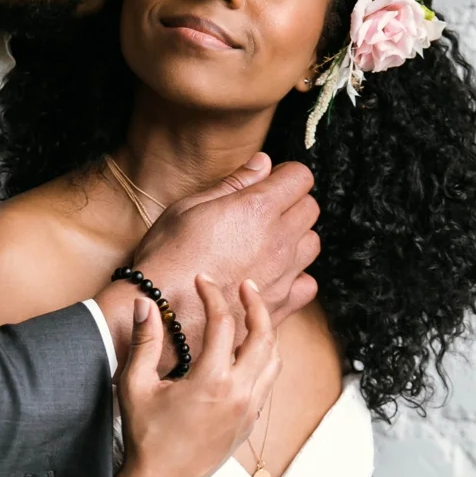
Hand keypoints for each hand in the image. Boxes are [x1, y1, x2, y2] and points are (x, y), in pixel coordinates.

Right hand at [96, 152, 320, 366]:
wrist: (163, 314)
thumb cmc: (167, 256)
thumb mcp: (190, 207)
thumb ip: (234, 183)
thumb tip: (263, 162)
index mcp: (257, 209)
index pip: (300, 177)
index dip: (286, 175)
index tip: (272, 181)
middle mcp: (279, 241)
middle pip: (310, 209)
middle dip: (293, 203)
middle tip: (266, 211)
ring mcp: (283, 275)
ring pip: (312, 245)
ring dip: (296, 239)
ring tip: (268, 243)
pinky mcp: (281, 305)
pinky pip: (308, 284)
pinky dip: (297, 277)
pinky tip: (274, 275)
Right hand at [113, 277, 279, 476]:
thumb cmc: (145, 436)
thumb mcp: (135, 386)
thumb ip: (144, 341)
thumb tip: (145, 305)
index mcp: (212, 381)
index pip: (223, 323)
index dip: (214, 295)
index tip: (204, 280)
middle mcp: (240, 393)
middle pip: (264, 336)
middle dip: (257, 305)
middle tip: (246, 286)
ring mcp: (249, 409)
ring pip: (274, 360)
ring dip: (267, 332)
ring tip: (253, 315)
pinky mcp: (250, 422)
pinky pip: (268, 382)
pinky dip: (265, 359)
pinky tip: (250, 352)